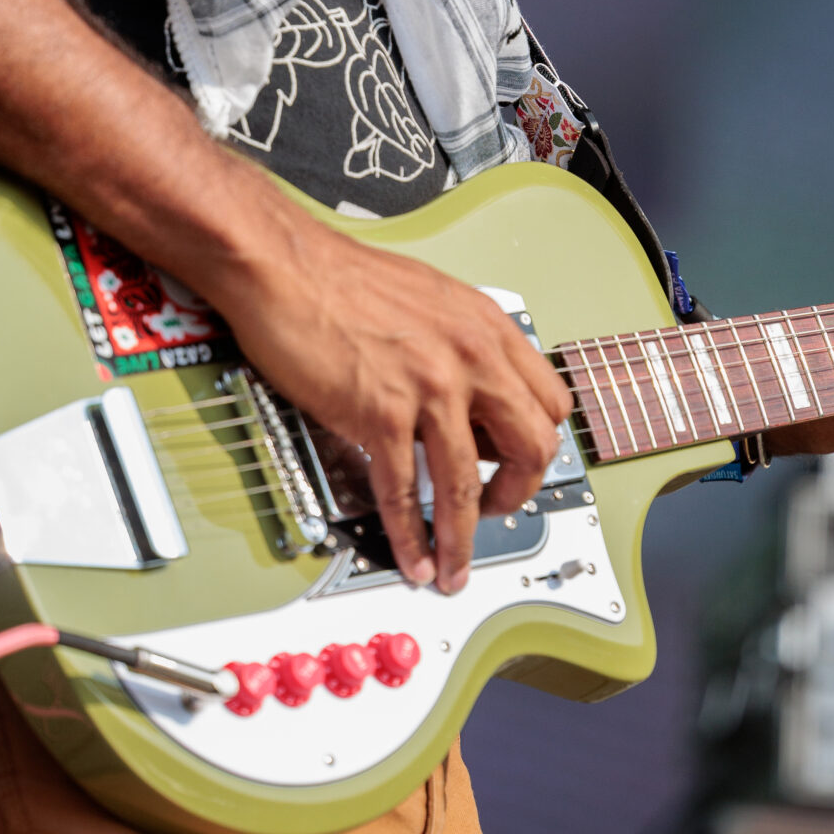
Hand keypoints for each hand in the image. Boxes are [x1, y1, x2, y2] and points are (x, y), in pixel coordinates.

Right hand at [206, 184, 571, 595]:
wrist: (285, 266)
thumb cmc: (342, 277)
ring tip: (454, 567)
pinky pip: (403, 490)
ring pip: (466, 485)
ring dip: (462, 539)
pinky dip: (410, 533)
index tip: (521, 466)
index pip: (548, 401)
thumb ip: (463, 347)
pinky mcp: (380, 413)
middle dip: (518, 494)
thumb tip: (471, 397)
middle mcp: (470, 357)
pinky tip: (411, 553)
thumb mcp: (433, 300)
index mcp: (487, 328)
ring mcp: (429, 388)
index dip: (539, 444)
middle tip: (496, 513)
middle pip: (530, 447)